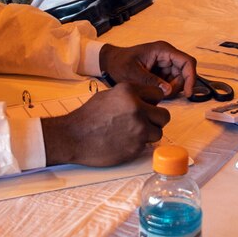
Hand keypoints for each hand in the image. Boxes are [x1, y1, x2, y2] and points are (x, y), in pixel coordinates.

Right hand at [42, 83, 169, 166]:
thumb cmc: (88, 116)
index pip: (158, 94)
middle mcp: (137, 107)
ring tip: (133, 134)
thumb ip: (130, 95)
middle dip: (155, 120)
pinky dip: (139, 144)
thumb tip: (146, 100)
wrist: (73, 137)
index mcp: (129, 91)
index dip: (153, 102)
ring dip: (149, 134)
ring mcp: (138, 128)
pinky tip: (125, 142)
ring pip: (159, 132)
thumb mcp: (109, 95)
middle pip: (164, 115)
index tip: (147, 107)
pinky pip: (148, 145)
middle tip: (144, 123)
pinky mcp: (136, 146)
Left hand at [100, 41, 196, 98]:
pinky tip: (154, 92)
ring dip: (171, 89)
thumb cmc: (119, 63)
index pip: (187, 62)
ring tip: (156, 93)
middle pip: (184, 72)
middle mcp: (167, 55)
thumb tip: (168, 90)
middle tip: (164, 95)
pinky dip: (166, 90)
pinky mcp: (161, 71)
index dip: (191, 77)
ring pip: (179, 79)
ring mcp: (165, 63)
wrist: (110, 62)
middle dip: (178, 86)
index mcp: (163, 50)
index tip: (188, 93)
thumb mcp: (133, 73)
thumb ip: (151, 81)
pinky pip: (171, 82)